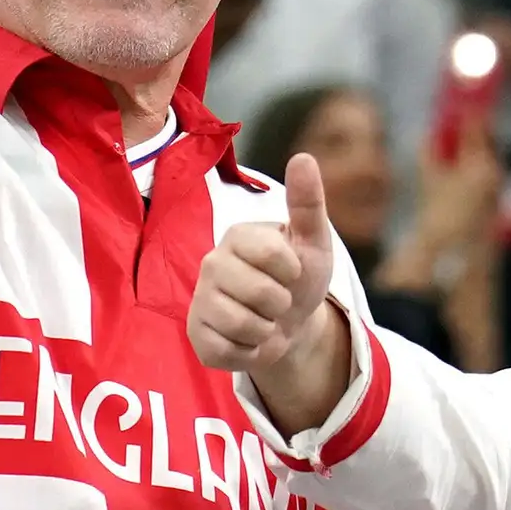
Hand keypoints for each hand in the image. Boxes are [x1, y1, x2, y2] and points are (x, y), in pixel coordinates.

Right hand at [190, 154, 352, 430]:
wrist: (293, 324)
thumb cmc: (300, 278)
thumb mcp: (313, 242)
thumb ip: (308, 203)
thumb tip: (303, 157)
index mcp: (239, 236)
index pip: (272, 254)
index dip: (293, 270)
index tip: (292, 270)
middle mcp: (212, 263)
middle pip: (261, 294)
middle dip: (282, 303)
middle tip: (278, 299)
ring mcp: (201, 300)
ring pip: (244, 325)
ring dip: (267, 330)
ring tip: (264, 319)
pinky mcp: (197, 334)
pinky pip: (228, 351)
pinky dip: (249, 352)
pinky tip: (248, 339)